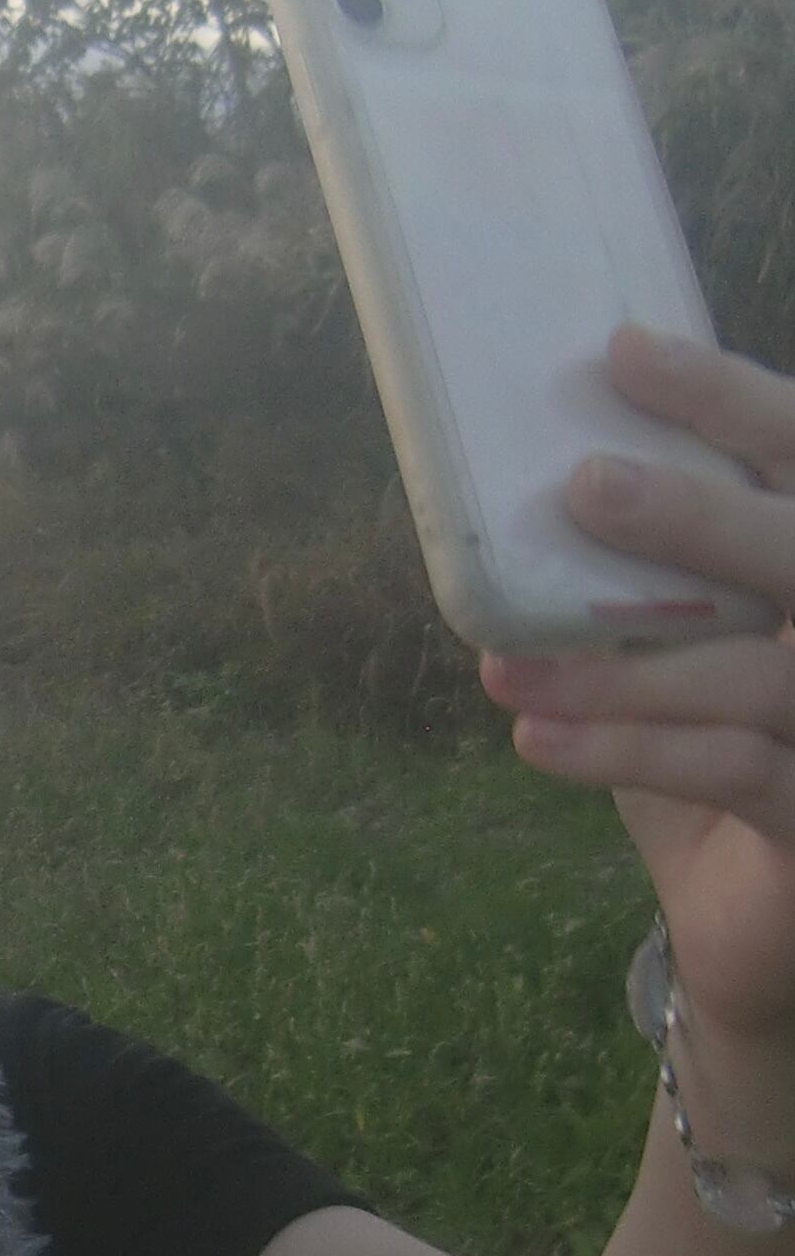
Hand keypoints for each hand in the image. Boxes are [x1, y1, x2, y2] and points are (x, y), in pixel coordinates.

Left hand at [477, 323, 794, 1065]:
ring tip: (504, 661)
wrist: (749, 906)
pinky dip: (629, 751)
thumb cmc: (703, 739)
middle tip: (586, 485)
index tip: (622, 350)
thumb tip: (507, 467)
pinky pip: (733, 772)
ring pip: (751, 676)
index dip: (725, 397)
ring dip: (622, 668)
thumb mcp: (671, 636)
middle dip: (695, 514)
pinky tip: (538, 737)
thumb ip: (634, 564)